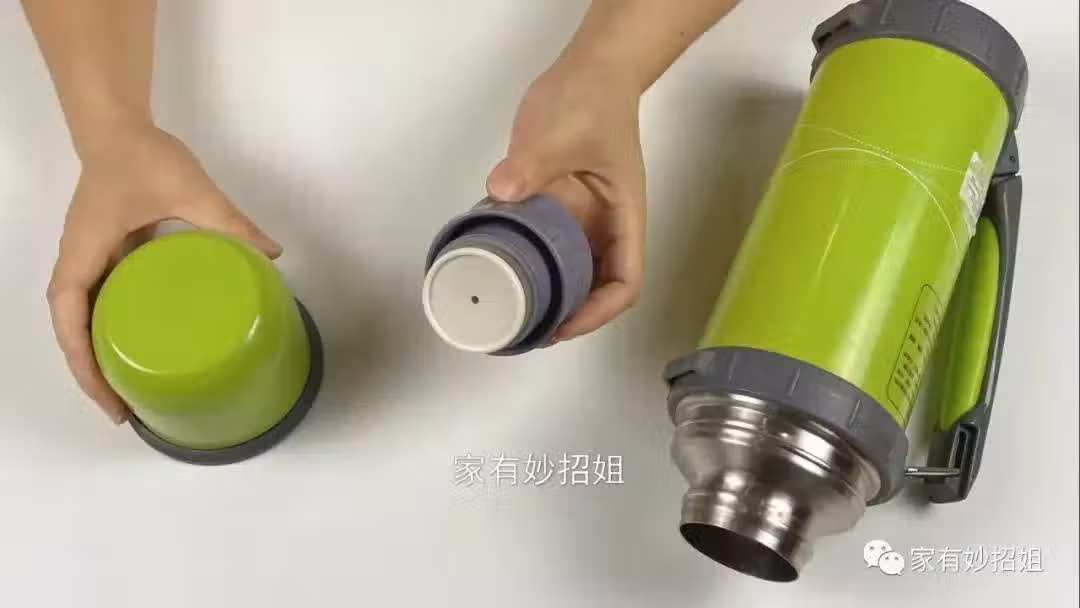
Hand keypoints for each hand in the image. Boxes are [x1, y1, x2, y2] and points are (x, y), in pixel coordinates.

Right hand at [46, 125, 280, 423]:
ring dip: (101, 354)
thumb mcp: (190, 190)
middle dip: (92, 373)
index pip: (70, 318)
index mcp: (85, 251)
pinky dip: (118, 326)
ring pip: (86, 318)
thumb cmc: (142, 155)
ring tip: (133, 390)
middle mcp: (80, 260)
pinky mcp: (108, 252)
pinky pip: (106, 298)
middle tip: (126, 410)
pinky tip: (149, 343)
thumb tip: (272, 255)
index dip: (84, 363)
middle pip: (73, 330)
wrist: (118, 125)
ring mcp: (92, 257)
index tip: (109, 397)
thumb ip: (230, 221)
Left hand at [486, 62, 646, 342]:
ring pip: (566, 271)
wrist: (587, 70)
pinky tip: (495, 271)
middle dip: (567, 314)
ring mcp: (577, 218)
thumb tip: (501, 190)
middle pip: (595, 287)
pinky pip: (538, 244)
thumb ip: (535, 161)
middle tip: (525, 329)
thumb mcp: (566, 131)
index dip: (599, 311)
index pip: (626, 281)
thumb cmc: (594, 100)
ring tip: (510, 312)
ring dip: (544, 294)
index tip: (563, 325)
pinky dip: (521, 263)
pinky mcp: (551, 206)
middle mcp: (603, 226)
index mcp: (623, 218)